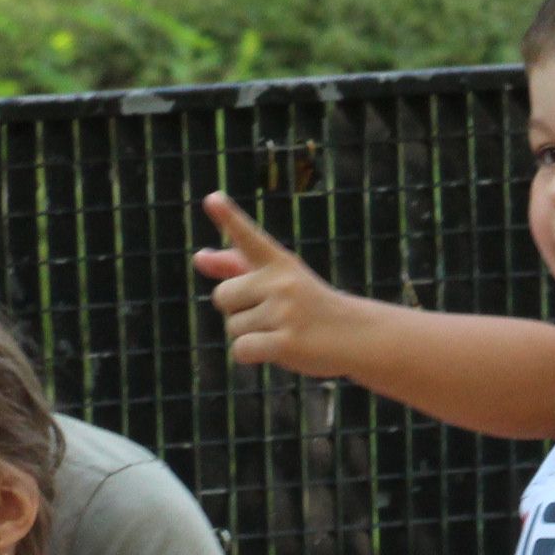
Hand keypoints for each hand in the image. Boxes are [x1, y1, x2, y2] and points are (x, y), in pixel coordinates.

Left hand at [197, 194, 365, 375]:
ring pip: (232, 327)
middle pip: (222, 296)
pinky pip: (240, 349)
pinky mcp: (285, 342)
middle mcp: (281, 281)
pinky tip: (277, 350)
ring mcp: (284, 312)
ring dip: (249, 335)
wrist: (355, 335)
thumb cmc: (309, 306)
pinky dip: (251, 355)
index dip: (229, 217)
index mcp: (279, 261)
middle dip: (237, 311)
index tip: (212, 199)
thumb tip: (199, 257)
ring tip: (281, 331)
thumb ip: (236, 266)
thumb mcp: (277, 280)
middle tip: (273, 314)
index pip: (248, 237)